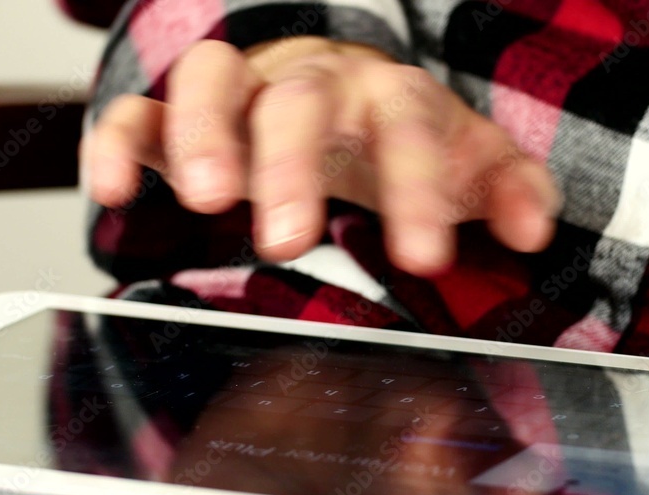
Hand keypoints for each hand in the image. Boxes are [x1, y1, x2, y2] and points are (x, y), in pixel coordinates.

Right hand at [83, 38, 560, 275]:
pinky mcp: (186, 110)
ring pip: (213, 82)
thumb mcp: (466, 157)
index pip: (407, 128)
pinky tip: (114, 189)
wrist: (345, 86)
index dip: (416, 189)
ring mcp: (246, 89)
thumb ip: (509, 187)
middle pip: (299, 103)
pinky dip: (122, 139)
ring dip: (203, 134)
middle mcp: (315, 82)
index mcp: (391, 96)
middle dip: (291, 167)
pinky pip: (142, 108)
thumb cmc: (402, 133)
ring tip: (204, 198)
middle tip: (288, 240)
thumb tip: (534, 229)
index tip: (423, 258)